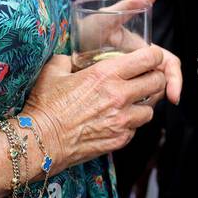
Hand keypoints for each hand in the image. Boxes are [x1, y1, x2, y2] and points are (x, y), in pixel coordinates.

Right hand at [21, 0, 180, 171]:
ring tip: (131, 103)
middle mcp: (119, 95)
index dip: (154, 56)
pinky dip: (132, 124)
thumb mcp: (54, 70)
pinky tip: (118, 120)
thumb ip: (69, 59)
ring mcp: (122, 120)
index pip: (149, 59)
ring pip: (151, 109)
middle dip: (155, 78)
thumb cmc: (45, 105)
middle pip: (157, 82)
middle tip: (145, 79)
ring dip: (144, 104)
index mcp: (106, 74)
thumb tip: (73, 58)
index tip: (150, 58)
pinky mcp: (120, 140)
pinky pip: (137, 128)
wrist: (40, 141)